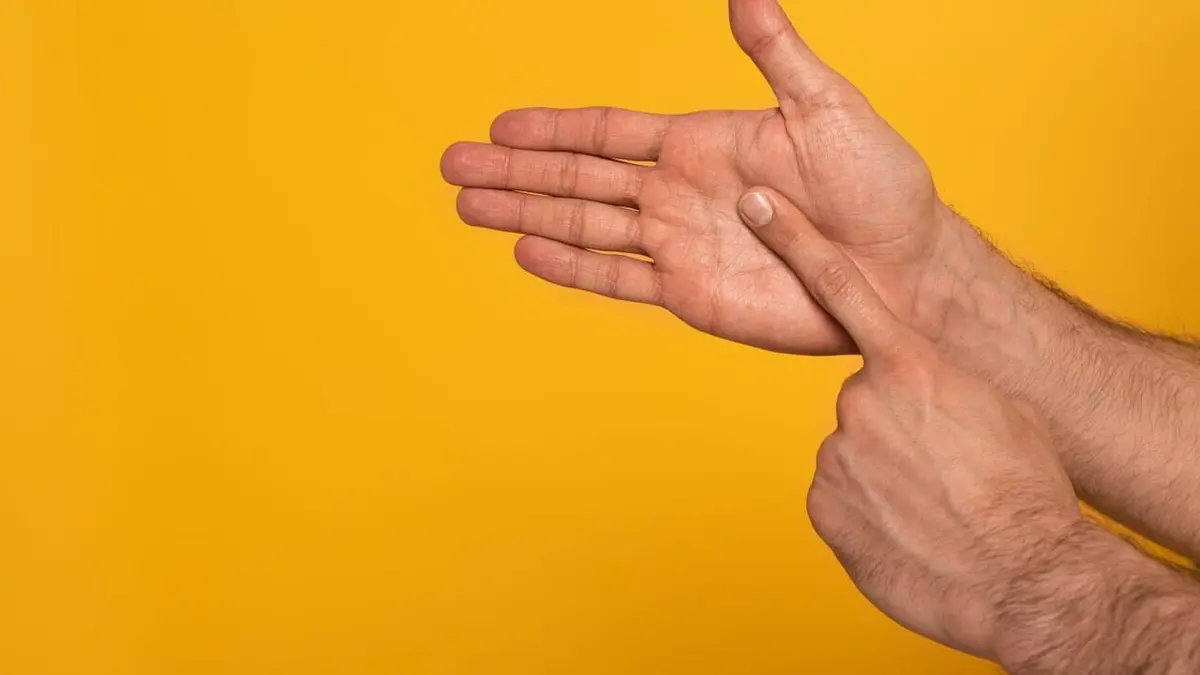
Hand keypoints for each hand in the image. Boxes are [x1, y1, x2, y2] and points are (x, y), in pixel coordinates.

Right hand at [441, 0, 953, 353]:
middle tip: (452, 165)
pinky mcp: (691, 294)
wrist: (904, 272)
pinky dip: (571, 270)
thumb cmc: (880, 186)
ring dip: (523, 216)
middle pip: (576, 178)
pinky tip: (527, 255)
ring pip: (582, 226)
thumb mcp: (827, 107)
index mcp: (700, 142)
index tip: (498, 124)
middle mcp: (678, 191)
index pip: (606, 130)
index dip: (551, 128)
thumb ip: (776, 54)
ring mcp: (679, 244)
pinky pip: (617, 279)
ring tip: (469, 207)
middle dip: (513, 171)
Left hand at [735, 186, 1083, 660]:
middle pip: (863, 403)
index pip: (840, 288)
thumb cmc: (1023, 490)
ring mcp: (836, 454)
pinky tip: (907, 531)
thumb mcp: (996, 411)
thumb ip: (941, 382)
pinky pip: (840, 498)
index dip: (794, 240)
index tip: (756, 205)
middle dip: (894, 429)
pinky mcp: (822, 506)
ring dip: (882, 476)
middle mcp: (861, 401)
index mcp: (910, 366)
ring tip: (933, 506)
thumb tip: (918, 388)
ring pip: (852, 454)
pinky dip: (867, 513)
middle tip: (941, 467)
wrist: (1023, 575)